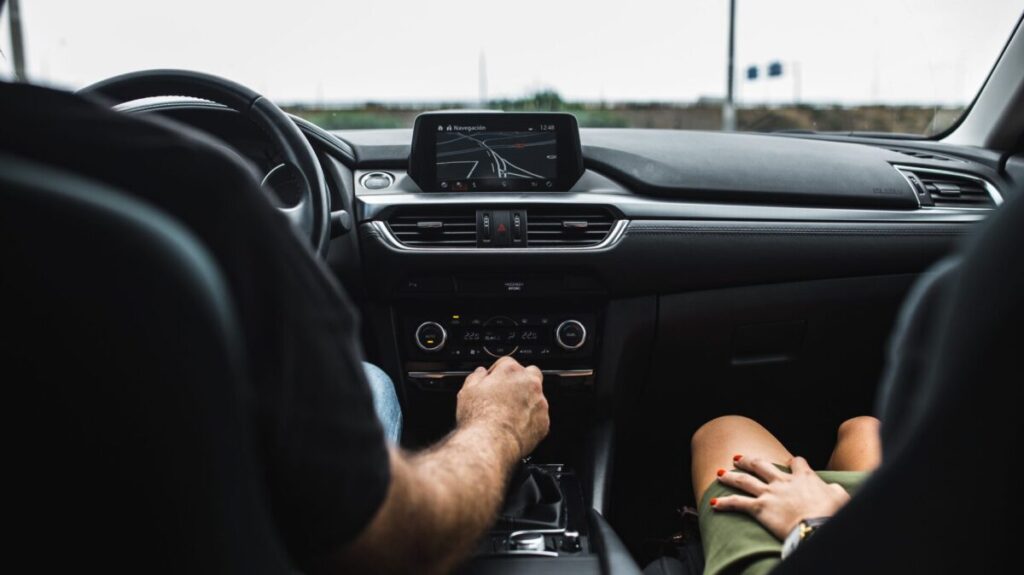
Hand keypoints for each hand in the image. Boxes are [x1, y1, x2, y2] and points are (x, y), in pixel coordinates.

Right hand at [456, 357, 549, 459]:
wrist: (490, 443)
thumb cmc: (478, 417)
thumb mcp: (467, 391)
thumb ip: (476, 377)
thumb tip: (480, 373)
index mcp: (510, 371)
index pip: (507, 363)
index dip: (498, 373)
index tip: (492, 383)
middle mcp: (529, 383)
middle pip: (530, 374)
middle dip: (520, 381)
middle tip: (506, 395)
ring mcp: (540, 403)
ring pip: (537, 397)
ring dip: (527, 402)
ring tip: (509, 416)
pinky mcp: (544, 422)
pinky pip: (539, 417)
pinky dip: (531, 420)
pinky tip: (516, 427)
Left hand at [711, 455, 849, 539]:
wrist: (818, 526)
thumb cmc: (832, 513)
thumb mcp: (840, 497)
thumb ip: (833, 490)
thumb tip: (830, 489)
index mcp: (804, 477)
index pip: (797, 463)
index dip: (794, 462)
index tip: (792, 461)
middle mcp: (783, 481)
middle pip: (761, 465)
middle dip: (748, 461)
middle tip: (738, 458)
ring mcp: (770, 493)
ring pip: (745, 480)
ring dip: (731, 476)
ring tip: (720, 473)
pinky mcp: (760, 508)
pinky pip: (738, 504)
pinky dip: (724, 504)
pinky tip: (713, 504)